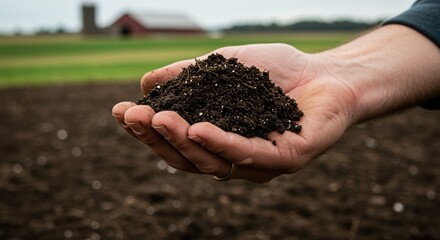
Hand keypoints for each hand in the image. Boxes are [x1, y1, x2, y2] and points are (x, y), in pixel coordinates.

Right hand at [112, 43, 355, 182]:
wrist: (328, 71)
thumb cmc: (276, 71)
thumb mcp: (223, 68)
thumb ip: (188, 77)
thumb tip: (145, 82)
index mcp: (219, 140)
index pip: (177, 141)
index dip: (148, 130)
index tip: (121, 111)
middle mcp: (235, 157)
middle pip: (188, 158)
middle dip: (157, 138)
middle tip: (133, 116)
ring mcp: (260, 163)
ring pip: (212, 162)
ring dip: (182, 141)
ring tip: (158, 119)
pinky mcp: (286, 160)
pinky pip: (248, 155)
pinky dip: (220, 143)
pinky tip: (197, 128)